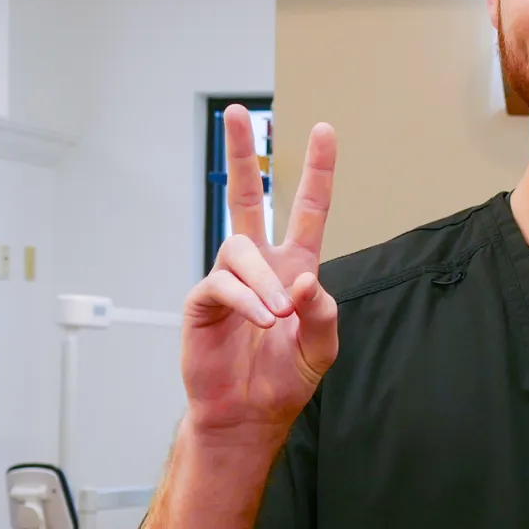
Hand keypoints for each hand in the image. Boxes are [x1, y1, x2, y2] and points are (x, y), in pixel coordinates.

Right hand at [181, 105, 339, 437]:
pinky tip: (259, 321)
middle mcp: (260, 265)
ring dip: (263, 282)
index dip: (317, 171)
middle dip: (244, 154)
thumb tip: (302, 281)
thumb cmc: (284, 379)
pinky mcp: (204, 303)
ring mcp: (230, 280)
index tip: (325, 131)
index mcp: (294, 267)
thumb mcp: (322, 347)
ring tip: (275, 317)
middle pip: (248, 197)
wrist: (249, 415)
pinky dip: (245, 300)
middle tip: (237, 113)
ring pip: (240, 249)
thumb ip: (322, 313)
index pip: (308, 210)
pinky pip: (222, 284)